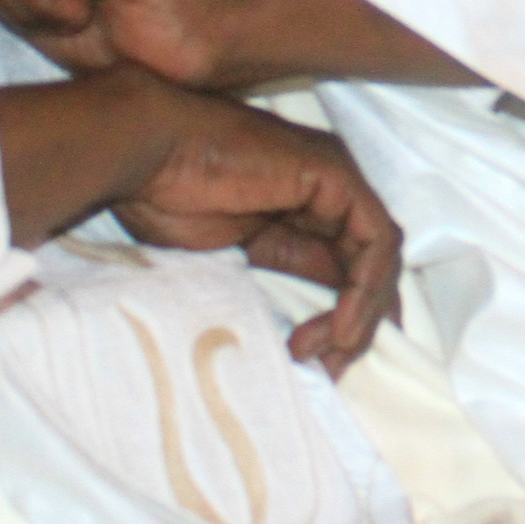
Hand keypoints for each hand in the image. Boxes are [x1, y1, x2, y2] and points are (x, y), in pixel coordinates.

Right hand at [119, 87, 402, 373]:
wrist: (144, 153)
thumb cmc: (165, 196)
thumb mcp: (233, 252)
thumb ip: (278, 269)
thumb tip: (304, 322)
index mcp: (300, 205)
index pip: (348, 266)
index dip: (350, 317)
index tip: (330, 364)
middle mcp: (326, 189)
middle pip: (370, 263)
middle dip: (360, 323)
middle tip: (331, 369)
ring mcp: (334, 178)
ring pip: (380, 255)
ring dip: (362, 313)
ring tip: (330, 352)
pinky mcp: (336, 175)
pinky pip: (376, 239)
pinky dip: (367, 286)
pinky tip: (342, 324)